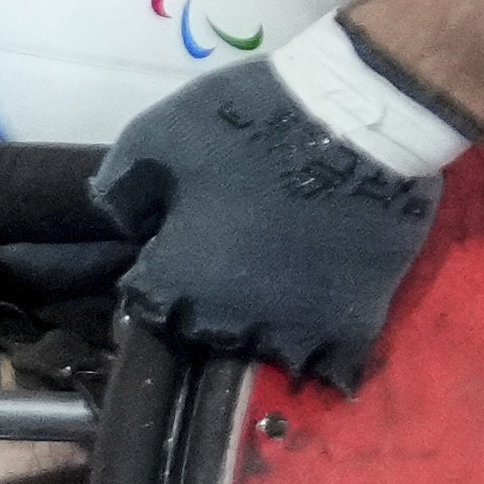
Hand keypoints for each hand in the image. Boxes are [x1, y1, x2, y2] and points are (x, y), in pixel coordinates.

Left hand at [91, 25, 464, 391]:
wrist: (358, 117)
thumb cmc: (250, 122)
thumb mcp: (155, 137)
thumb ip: (125, 192)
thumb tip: (129, 232)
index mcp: (180, 282)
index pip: (149, 309)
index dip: (158, 281)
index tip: (170, 261)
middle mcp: (232, 322)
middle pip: (206, 332)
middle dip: (208, 305)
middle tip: (227, 263)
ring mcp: (297, 331)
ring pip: (267, 352)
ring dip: (265, 329)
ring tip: (275, 290)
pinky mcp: (354, 327)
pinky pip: (330, 366)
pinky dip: (321, 354)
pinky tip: (320, 327)